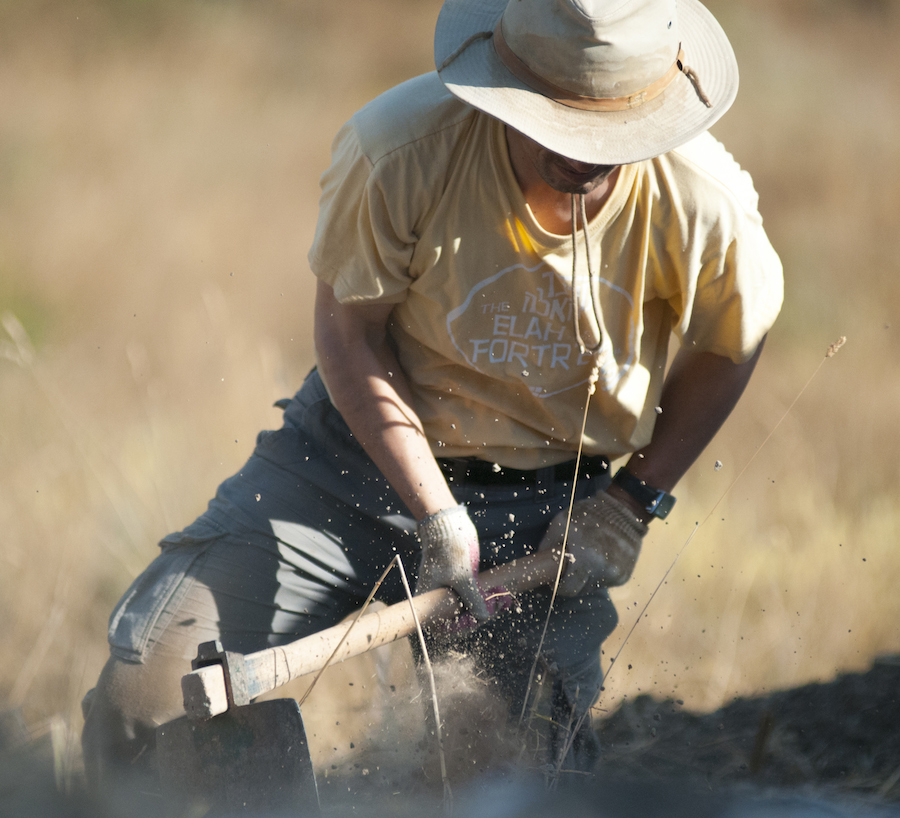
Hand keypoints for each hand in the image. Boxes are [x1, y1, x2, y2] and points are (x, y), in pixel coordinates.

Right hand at [416, 505, 489, 620]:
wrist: (448, 526)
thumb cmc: (449, 550)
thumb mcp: (463, 577)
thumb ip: (473, 599)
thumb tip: (483, 617)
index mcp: (428, 600)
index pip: (442, 627)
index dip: (458, 627)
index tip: (474, 619)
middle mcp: (436, 599)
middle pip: (457, 620)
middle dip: (477, 616)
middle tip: (495, 606)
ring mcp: (448, 592)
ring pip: (467, 610)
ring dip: (485, 608)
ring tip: (501, 599)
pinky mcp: (459, 585)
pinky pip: (471, 598)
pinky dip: (485, 599)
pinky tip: (499, 596)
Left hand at [538, 491, 647, 596]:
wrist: (624, 511)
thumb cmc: (588, 514)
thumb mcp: (561, 523)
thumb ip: (548, 545)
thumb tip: (539, 564)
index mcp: (586, 559)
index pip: (567, 589)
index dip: (558, 586)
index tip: (554, 579)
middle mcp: (604, 570)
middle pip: (579, 590)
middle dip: (570, 582)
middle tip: (567, 568)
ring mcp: (616, 574)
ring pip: (592, 587)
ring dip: (585, 578)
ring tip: (584, 558)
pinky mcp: (625, 575)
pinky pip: (605, 581)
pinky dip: (599, 573)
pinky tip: (598, 558)